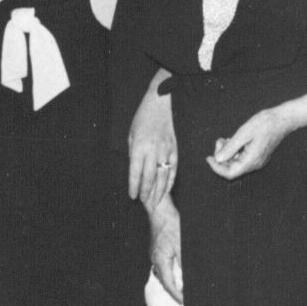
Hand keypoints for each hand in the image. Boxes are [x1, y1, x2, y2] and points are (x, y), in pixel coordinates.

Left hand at [127, 75, 176, 208]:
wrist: (160, 103)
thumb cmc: (142, 118)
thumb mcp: (131, 135)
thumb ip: (133, 153)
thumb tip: (135, 170)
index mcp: (139, 147)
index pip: (135, 172)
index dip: (134, 186)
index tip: (132, 196)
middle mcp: (152, 151)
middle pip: (149, 178)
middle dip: (146, 192)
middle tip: (143, 202)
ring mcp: (166, 151)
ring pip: (162, 176)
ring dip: (158, 191)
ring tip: (155, 202)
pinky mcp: (174, 149)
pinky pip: (173, 169)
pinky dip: (170, 181)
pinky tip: (166, 190)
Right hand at [148, 197, 182, 304]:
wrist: (159, 210)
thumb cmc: (170, 224)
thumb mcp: (182, 244)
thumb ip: (185, 262)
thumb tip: (189, 277)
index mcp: (161, 261)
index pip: (169, 285)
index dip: (177, 296)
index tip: (185, 303)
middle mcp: (155, 260)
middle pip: (164, 282)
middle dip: (173, 293)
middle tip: (184, 300)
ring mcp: (154, 255)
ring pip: (162, 275)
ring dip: (171, 284)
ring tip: (181, 291)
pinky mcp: (156, 250)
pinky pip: (162, 267)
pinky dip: (169, 274)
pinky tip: (176, 274)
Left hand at [206, 106, 291, 180]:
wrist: (282, 119)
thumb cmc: (264, 124)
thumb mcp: (244, 133)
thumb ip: (230, 147)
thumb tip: (218, 159)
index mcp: (251, 160)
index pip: (230, 173)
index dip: (217, 168)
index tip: (209, 158)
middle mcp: (254, 164)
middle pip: (232, 169)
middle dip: (222, 157)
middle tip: (219, 141)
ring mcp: (257, 160)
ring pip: (236, 163)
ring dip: (227, 152)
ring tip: (224, 139)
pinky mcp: (257, 155)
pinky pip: (242, 158)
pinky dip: (234, 150)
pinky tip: (232, 140)